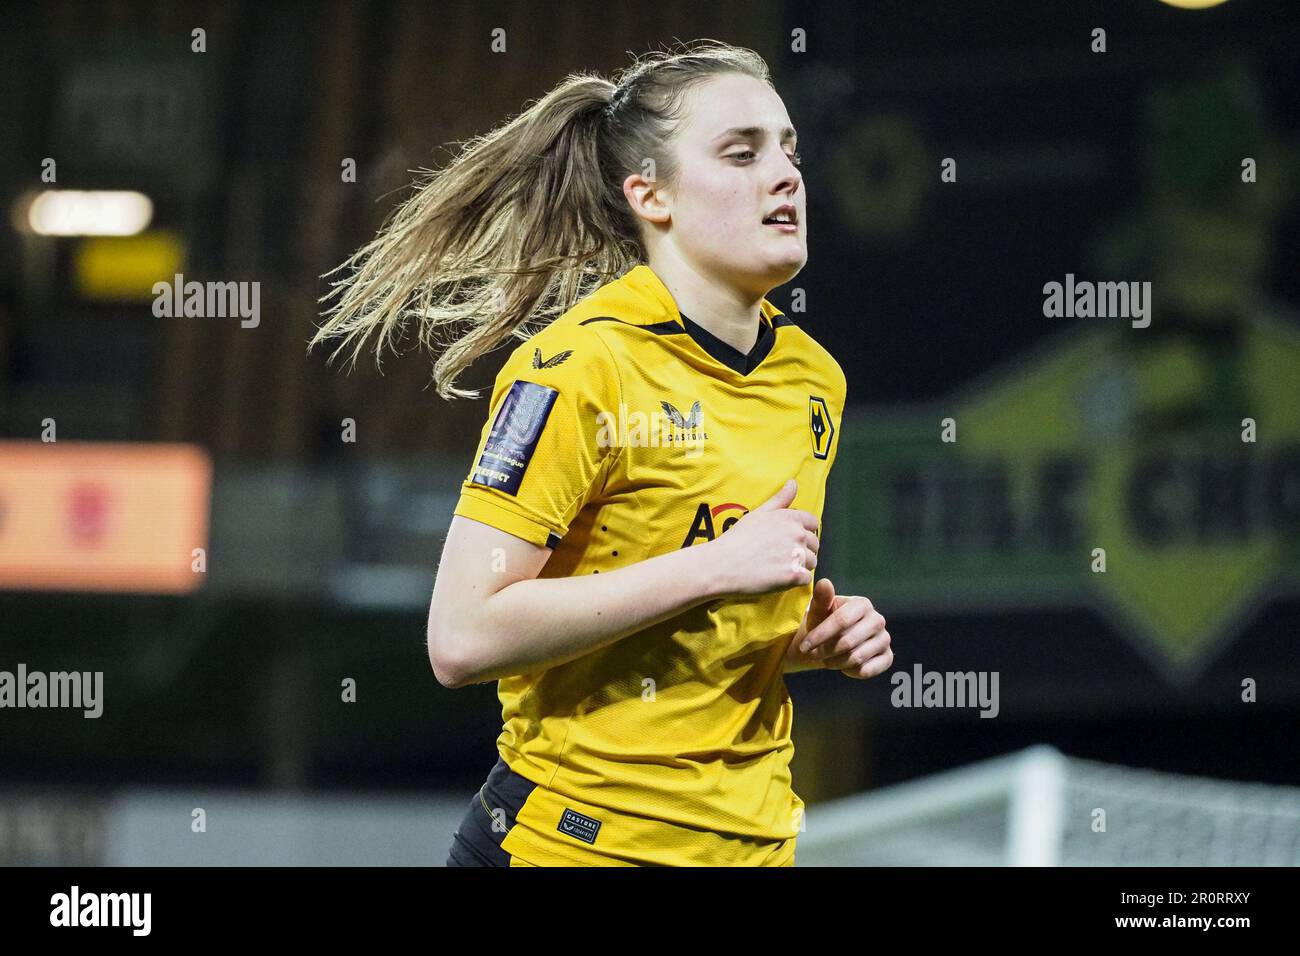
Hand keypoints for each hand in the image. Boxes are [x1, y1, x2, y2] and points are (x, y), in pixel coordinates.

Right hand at [710, 478, 819, 595]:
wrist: (721, 565)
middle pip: (814, 545)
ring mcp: (796, 555)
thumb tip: (793, 483)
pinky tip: (778, 577)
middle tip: (779, 557)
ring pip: (812, 562)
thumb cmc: (736, 540)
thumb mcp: (758, 514)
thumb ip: (780, 499)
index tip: (788, 540)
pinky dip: (795, 581)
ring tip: (777, 568)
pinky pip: (805, 579)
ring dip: (799, 566)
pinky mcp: (793, 575)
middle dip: (802, 551)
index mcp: (790, 518)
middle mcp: (797, 534)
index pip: (813, 523)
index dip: (803, 532)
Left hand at [788, 577, 893, 679]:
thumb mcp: (818, 611)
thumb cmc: (824, 621)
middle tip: (813, 655)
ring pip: (856, 658)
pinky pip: (867, 670)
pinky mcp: (887, 656)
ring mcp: (884, 638)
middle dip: (825, 651)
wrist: (834, 639)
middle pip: (848, 641)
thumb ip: (820, 599)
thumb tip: (824, 582)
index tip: (804, 646)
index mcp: (862, 604)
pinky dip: (850, 671)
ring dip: (835, 662)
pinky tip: (843, 666)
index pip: (841, 620)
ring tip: (826, 660)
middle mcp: (878, 620)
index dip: (820, 635)